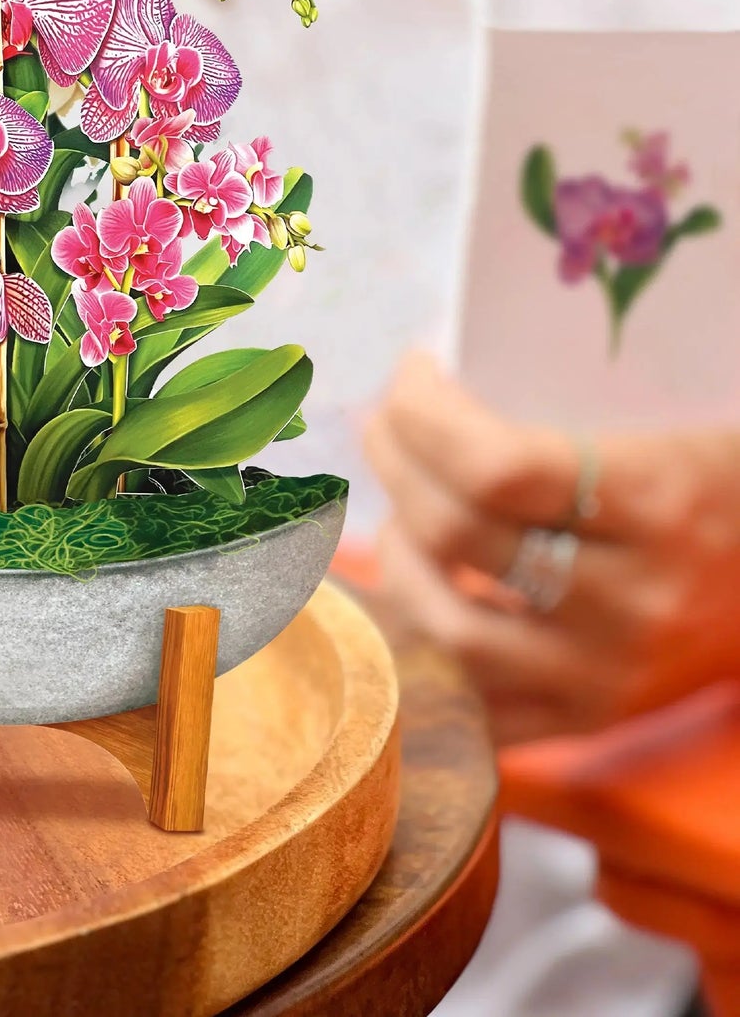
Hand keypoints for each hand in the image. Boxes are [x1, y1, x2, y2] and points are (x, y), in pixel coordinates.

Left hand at [365, 354, 739, 744]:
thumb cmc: (725, 478)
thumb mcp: (670, 422)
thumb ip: (567, 404)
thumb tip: (440, 373)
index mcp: (656, 500)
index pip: (497, 466)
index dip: (425, 414)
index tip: (412, 372)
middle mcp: (631, 598)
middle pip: (457, 536)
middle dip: (394, 466)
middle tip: (386, 426)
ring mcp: (607, 672)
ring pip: (450, 629)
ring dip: (396, 560)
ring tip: (398, 516)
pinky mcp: (592, 720)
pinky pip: (476, 706)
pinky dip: (428, 651)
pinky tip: (421, 594)